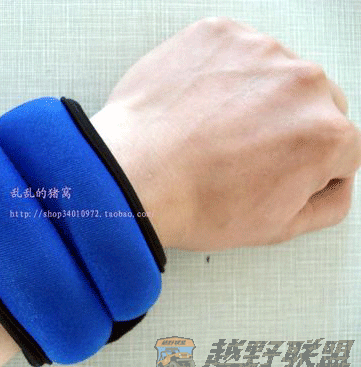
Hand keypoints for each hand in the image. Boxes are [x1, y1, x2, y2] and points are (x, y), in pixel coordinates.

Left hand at [91, 17, 360, 250]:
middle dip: (287, 127)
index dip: (308, 166)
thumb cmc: (192, 202)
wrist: (131, 174)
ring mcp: (259, 51)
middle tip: (241, 150)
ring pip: (274, 75)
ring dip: (253, 97)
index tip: (278, 169)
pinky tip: (197, 105)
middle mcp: (302, 83)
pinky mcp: (219, 34)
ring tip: (212, 128)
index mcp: (325, 135)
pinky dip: (220, 75)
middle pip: (313, 104)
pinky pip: (234, 54)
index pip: (341, 146)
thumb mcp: (275, 227)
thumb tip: (336, 182)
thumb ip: (327, 203)